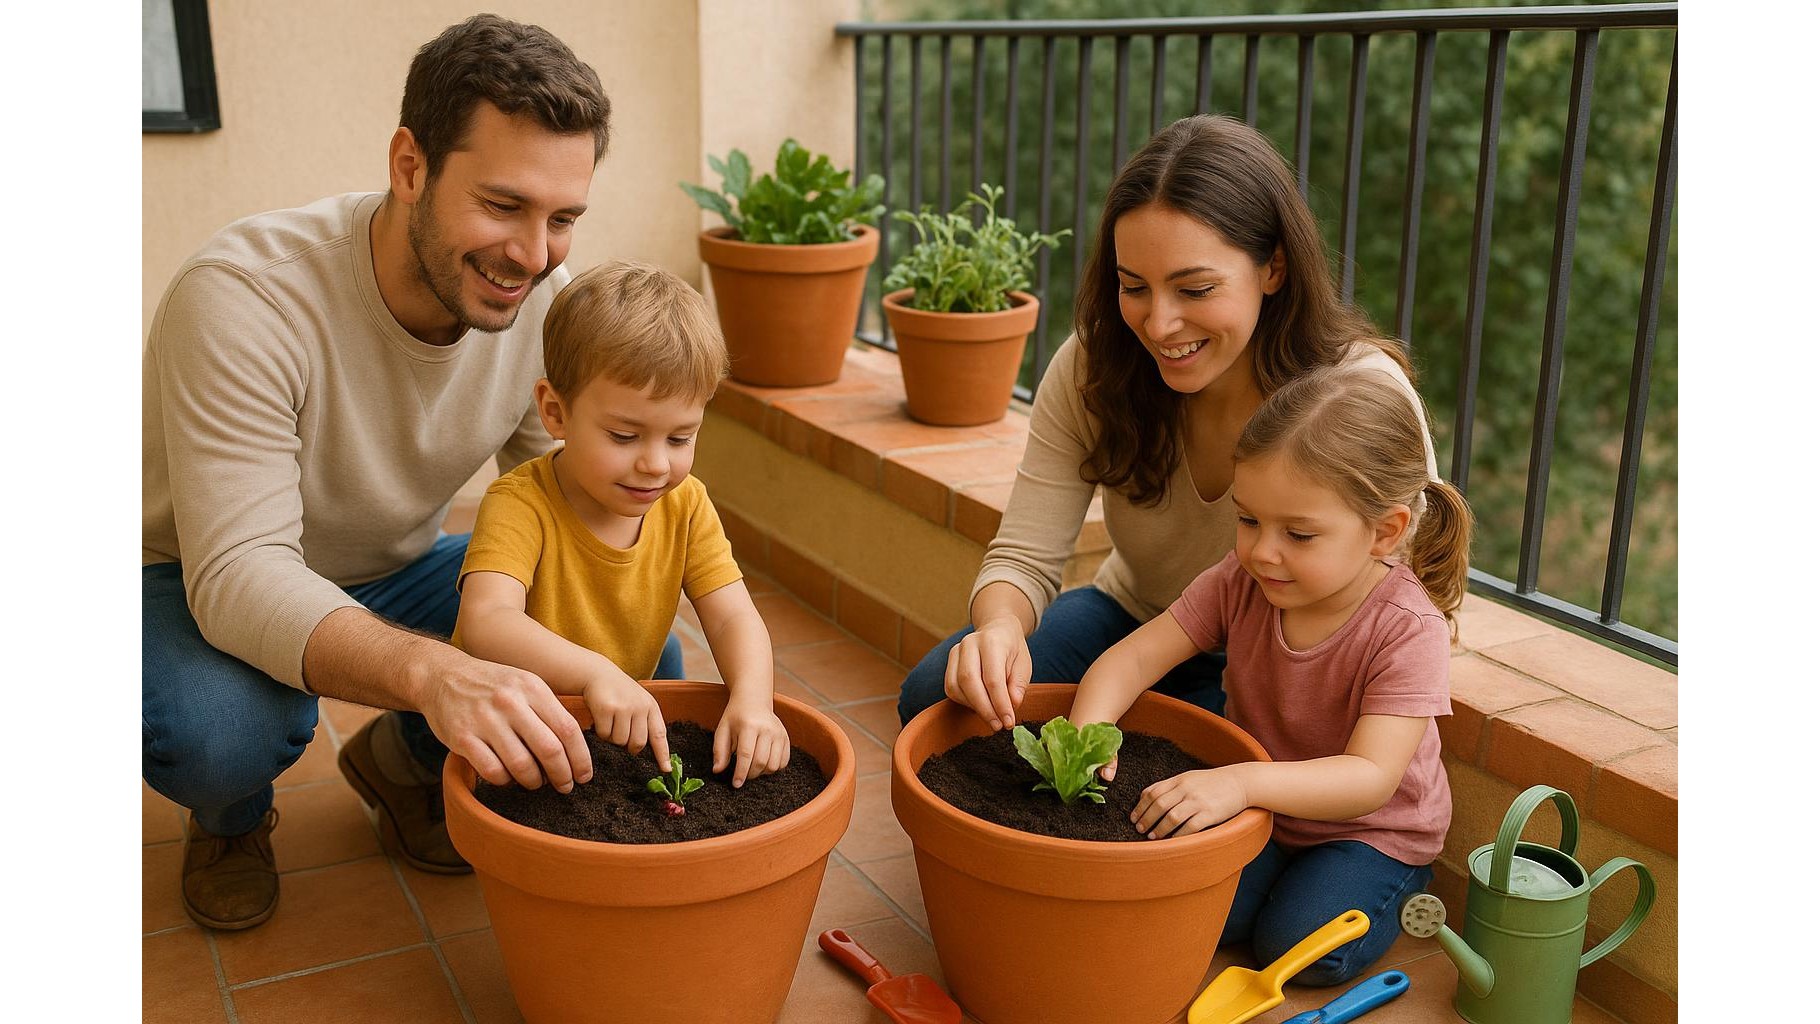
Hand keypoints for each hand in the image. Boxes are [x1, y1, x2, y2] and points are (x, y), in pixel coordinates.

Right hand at [416, 651, 592, 792]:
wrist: (441, 676)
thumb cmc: (491, 685)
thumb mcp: (523, 684)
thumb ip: (548, 709)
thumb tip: (575, 748)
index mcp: (532, 687)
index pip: (568, 729)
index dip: (581, 758)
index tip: (584, 775)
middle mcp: (510, 702)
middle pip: (550, 749)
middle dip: (562, 775)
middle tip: (565, 786)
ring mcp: (485, 720)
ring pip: (522, 765)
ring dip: (534, 781)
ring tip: (536, 782)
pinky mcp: (463, 737)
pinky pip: (493, 771)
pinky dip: (505, 780)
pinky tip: (508, 778)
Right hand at [581, 671, 671, 771]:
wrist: (598, 674)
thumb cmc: (619, 693)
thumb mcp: (638, 702)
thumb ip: (644, 722)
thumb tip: (642, 750)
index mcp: (651, 707)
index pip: (659, 734)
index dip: (663, 754)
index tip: (666, 769)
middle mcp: (640, 707)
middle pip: (638, 744)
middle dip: (629, 746)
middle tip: (622, 734)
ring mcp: (624, 707)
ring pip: (620, 741)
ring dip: (613, 737)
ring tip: (610, 722)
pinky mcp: (606, 709)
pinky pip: (605, 735)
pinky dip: (601, 732)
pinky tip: (601, 718)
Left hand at [714, 695, 790, 786]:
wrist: (753, 701)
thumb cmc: (736, 717)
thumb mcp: (722, 730)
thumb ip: (719, 751)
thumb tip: (717, 770)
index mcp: (749, 726)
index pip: (746, 755)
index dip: (741, 773)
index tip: (736, 784)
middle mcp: (767, 729)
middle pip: (761, 762)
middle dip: (750, 775)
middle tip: (743, 775)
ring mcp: (779, 733)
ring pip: (774, 765)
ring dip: (762, 772)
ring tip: (753, 768)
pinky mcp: (786, 738)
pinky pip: (783, 762)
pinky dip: (774, 768)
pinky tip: (764, 763)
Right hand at [944, 616, 1031, 730]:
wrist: (997, 629)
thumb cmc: (1012, 649)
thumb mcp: (1024, 665)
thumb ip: (1018, 685)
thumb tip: (1012, 705)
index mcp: (992, 641)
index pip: (993, 678)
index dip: (1000, 704)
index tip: (1008, 722)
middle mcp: (969, 643)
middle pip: (969, 681)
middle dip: (984, 708)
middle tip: (998, 725)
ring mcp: (956, 651)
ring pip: (956, 686)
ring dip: (974, 707)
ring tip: (992, 718)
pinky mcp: (949, 662)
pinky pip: (951, 688)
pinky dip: (965, 702)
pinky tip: (980, 706)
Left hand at [1131, 767, 1248, 838]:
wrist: (1240, 782)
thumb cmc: (1213, 782)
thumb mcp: (1190, 778)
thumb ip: (1171, 786)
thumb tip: (1147, 797)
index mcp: (1179, 780)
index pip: (1152, 792)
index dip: (1140, 806)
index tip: (1133, 817)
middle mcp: (1186, 789)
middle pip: (1158, 805)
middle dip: (1146, 819)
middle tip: (1139, 829)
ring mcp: (1198, 802)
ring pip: (1171, 817)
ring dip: (1159, 829)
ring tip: (1153, 837)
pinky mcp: (1209, 814)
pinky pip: (1189, 828)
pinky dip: (1178, 836)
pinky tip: (1172, 841)